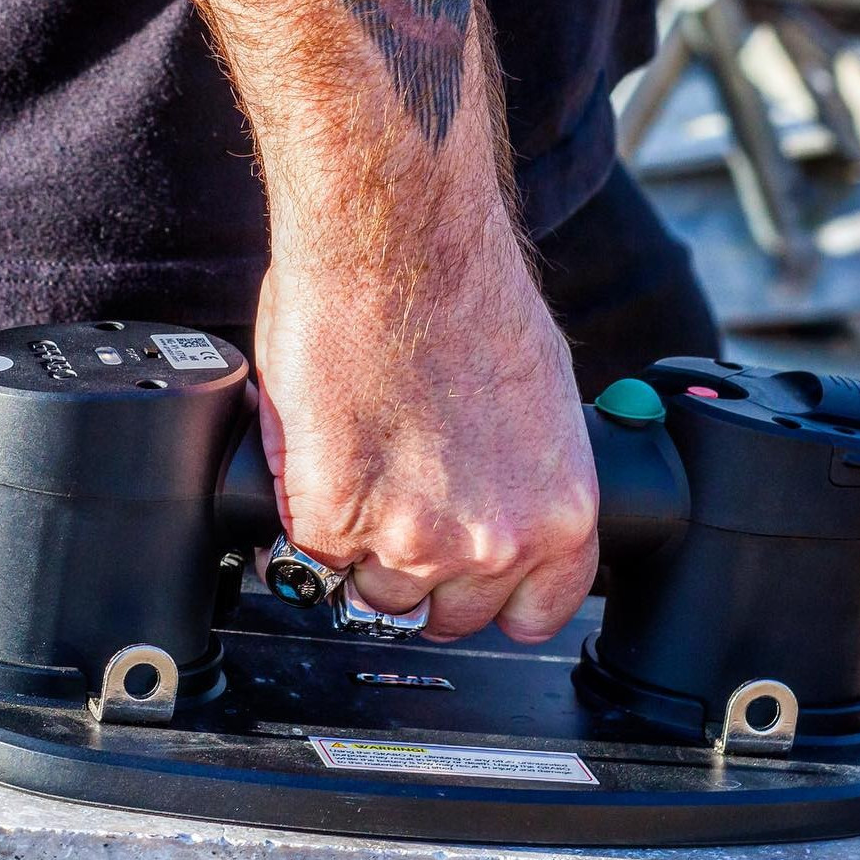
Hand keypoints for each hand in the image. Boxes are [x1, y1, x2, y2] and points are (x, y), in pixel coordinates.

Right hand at [254, 239, 599, 642]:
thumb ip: (515, 472)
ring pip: (373, 594)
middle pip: (446, 615)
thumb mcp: (533, 397)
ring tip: (353, 477)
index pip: (537, 612)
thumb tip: (486, 495)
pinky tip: (311, 469)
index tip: (470, 579)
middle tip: (396, 516)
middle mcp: (493, 538)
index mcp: (558, 508)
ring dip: (357, 551)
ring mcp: (411, 538)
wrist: (396, 244)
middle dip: (419, 574)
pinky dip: (301, 520)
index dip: (494, 597)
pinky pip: (309, 555)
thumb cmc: (463, 291)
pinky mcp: (333, 518)